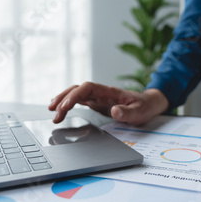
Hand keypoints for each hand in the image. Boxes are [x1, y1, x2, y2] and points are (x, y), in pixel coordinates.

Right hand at [48, 82, 168, 125]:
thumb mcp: (139, 112)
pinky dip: (68, 103)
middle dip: (63, 98)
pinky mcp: (97, 103)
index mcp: (109, 91)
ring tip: (51, 111)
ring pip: (76, 94)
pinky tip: (59, 108)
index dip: (74, 95)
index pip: (87, 88)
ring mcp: (98, 97)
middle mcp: (101, 92)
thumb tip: (114, 112)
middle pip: (77, 89)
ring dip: (63, 100)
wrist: (149, 104)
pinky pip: (80, 100)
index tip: (65, 107)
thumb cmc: (144, 107)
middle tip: (53, 113)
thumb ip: (127, 112)